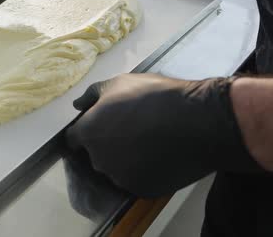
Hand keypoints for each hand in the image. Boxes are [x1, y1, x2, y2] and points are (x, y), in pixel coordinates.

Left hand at [65, 73, 261, 197]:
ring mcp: (120, 178)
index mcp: (89, 133)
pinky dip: (143, 171)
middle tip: (132, 129)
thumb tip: (77, 105)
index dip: (86, 131)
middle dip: (107, 143)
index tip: (102, 125)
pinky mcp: (142, 190)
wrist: (198, 122)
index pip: (73, 139)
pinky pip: (136, 180)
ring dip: (124, 159)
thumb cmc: (155, 97)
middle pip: (95, 154)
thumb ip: (92, 95)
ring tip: (148, 141)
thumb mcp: (120, 83)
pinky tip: (159, 155)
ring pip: (115, 169)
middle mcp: (99, 160)